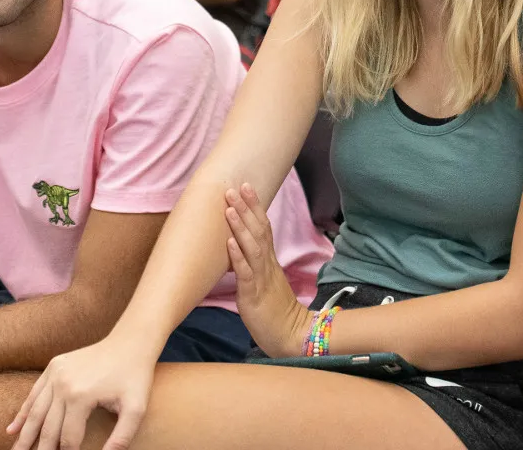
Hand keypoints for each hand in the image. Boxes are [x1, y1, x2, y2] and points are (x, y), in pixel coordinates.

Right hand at [7, 336, 157, 449]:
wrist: (130, 342)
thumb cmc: (135, 376)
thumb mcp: (135, 409)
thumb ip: (121, 438)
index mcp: (80, 396)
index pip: (68, 438)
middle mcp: (62, 384)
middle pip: (47, 428)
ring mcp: (55, 373)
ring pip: (35, 412)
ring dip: (24, 436)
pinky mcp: (54, 366)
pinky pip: (35, 393)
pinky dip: (23, 412)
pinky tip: (13, 429)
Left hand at [225, 183, 309, 358]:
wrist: (292, 336)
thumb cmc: (276, 311)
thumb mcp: (266, 282)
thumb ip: (256, 264)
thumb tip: (241, 248)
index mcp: (269, 261)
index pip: (263, 227)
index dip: (255, 206)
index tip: (246, 186)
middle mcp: (267, 265)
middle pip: (258, 231)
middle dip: (246, 208)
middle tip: (235, 187)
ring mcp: (261, 278)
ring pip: (251, 247)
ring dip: (240, 226)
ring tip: (229, 207)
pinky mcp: (253, 295)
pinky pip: (245, 273)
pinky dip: (238, 256)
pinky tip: (230, 242)